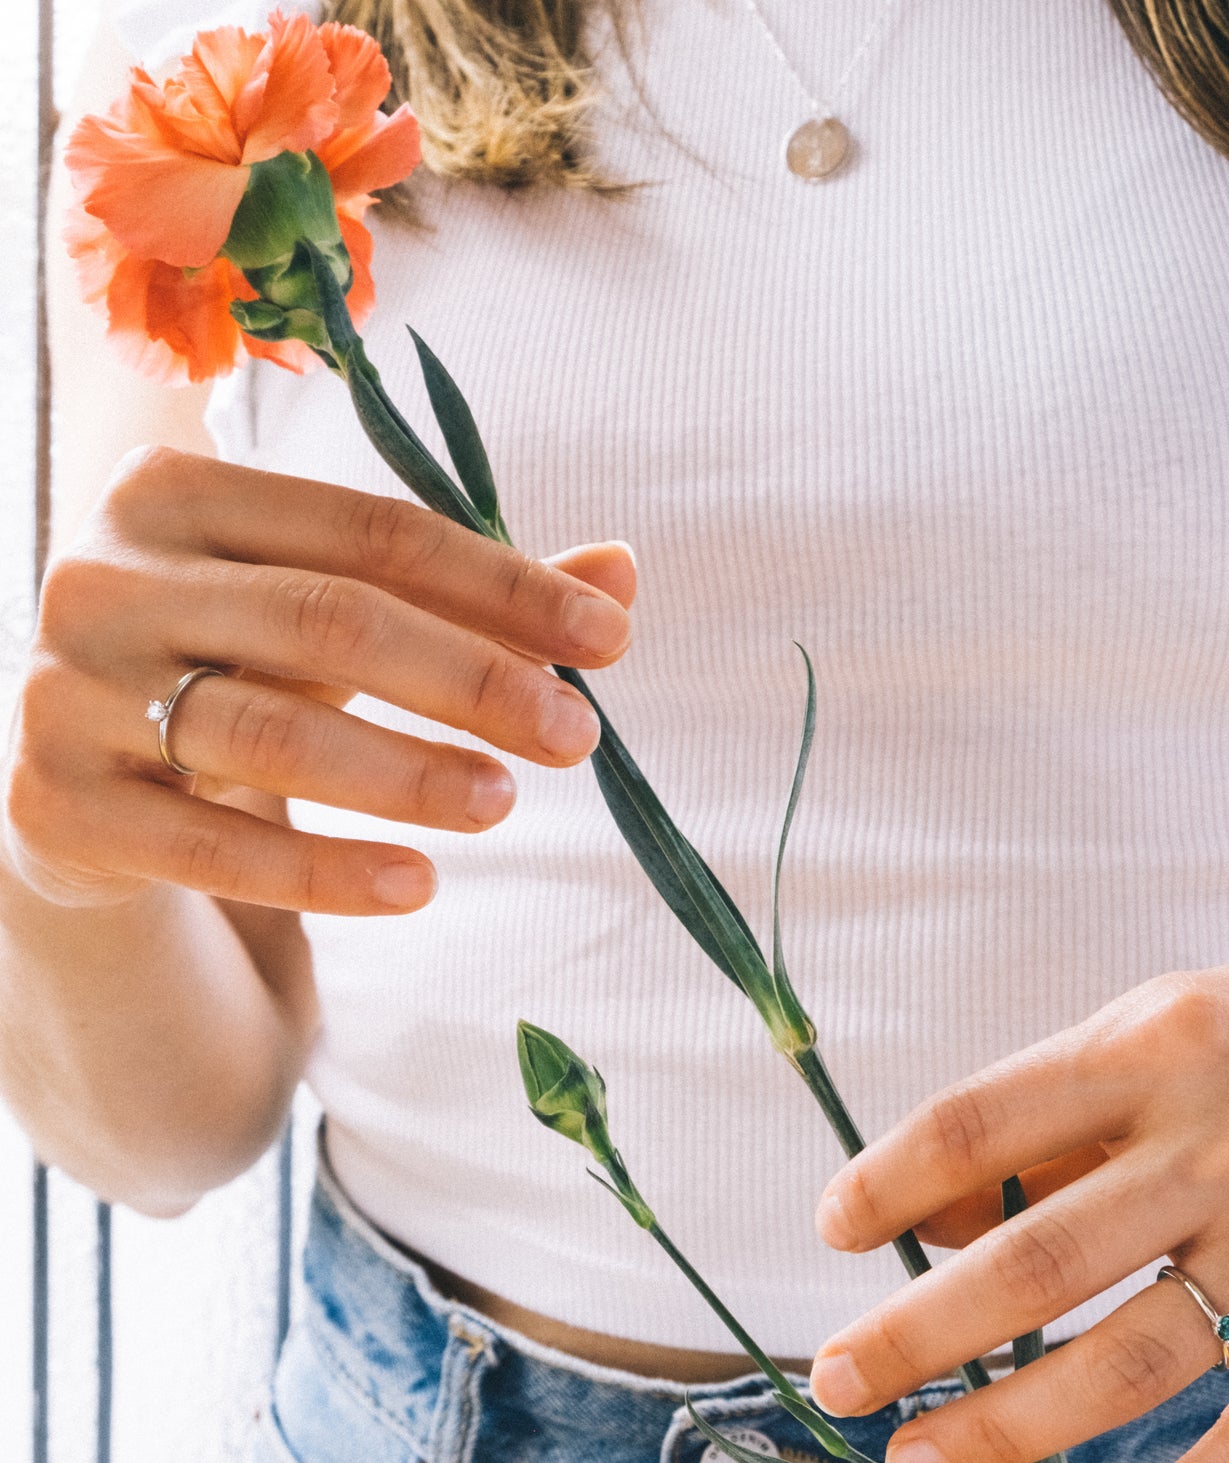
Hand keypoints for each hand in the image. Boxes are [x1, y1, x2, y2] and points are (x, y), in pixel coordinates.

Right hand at [4, 448, 634, 914]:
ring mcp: (69, 690)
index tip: (609, 638)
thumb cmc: (232, 657)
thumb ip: (466, 592)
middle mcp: (107, 575)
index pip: (375, 529)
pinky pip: (210, 848)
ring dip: (407, 774)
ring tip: (504, 803)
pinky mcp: (56, 803)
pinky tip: (417, 885)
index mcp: (180, 493)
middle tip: (576, 735)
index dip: (502, 584)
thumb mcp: (333, 605)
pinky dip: (325, 873)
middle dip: (471, 679)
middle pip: (327, 619)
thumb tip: (621, 571)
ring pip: (271, 732)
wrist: (79, 760)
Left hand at [808, 932, 1228, 1460]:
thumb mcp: (1148, 1036)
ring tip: (921, 1454)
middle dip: (921, 1330)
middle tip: (841, 1375)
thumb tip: (925, 1219)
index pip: (984, 1119)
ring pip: (1136, 1359)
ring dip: (1012, 1426)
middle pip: (1044, 1255)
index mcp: (1158, 1043)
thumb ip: (1042, 1125)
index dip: (889, 1180)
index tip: (835, 1229)